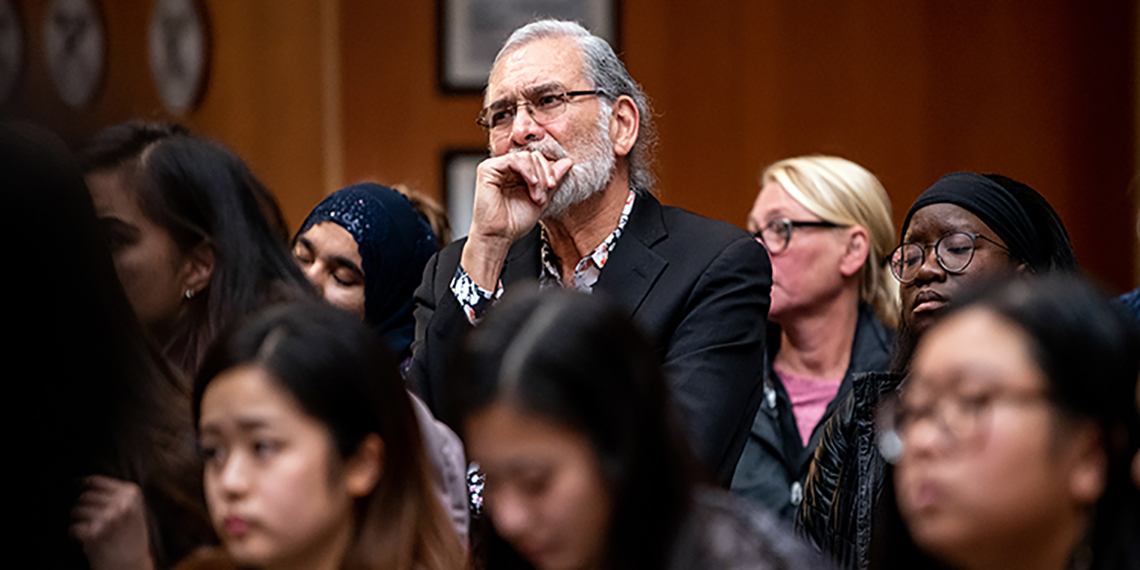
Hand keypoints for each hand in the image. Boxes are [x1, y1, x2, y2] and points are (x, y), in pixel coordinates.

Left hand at [71, 475, 155, 569]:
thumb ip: (117, 495)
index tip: (76, 484)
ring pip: (77, 510)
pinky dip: (76, 533)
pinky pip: (73, 528)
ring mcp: (108, 518)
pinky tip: (86, 538)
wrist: (132, 565)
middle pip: (85, 496)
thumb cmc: (131, 539)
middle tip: (88, 518)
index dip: (83, 483)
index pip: (97, 481)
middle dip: (82, 506)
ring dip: (78, 520)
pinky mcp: (94, 534)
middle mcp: (121, 504)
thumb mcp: (133, 510)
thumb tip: (87, 482)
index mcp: (131, 494)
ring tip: (88, 529)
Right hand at [462, 151, 572, 288]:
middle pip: (533, 156)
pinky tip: (531, 184)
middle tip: (545, 194)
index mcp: (518, 175)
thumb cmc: (515, 223)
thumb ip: (553, 181)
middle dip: (545, 174)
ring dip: (537, 176)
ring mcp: (496, 168)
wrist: (499, 237)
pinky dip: (527, 170)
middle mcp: (506, 169)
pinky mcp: (487, 169)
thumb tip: (567, 162)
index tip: (553, 186)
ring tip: (537, 196)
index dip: (549, 170)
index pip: (538, 160)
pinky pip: (513, 159)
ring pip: (525, 157)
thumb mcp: (542, 199)